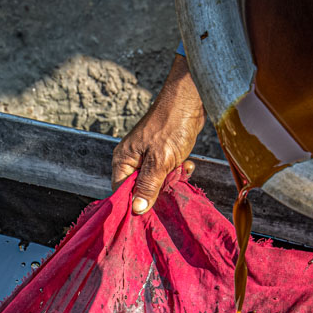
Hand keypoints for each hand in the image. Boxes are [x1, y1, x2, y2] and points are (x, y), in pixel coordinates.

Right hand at [112, 55, 205, 214]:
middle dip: (158, 190)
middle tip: (171, 183)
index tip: (150, 212)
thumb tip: (137, 209)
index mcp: (123, 160)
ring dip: (171, 179)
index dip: (135, 203)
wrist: (190, 100)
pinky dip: (177, 171)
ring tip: (181, 168)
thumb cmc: (171, 126)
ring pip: (156, 181)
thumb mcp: (160, 161)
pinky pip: (166, 171)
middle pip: (140, 188)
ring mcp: (147, 156)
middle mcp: (132, 159)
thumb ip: (148, 186)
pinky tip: (186, 163)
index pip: (121, 192)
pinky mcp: (161, 153)